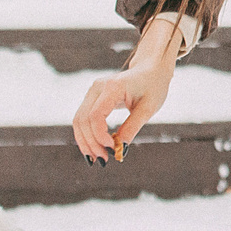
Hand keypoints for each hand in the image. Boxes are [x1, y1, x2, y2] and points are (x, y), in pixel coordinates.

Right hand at [70, 16, 186, 159]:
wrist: (151, 70)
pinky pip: (83, 119)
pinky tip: (94, 149)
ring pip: (78, 121)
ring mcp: (92, 92)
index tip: (113, 150)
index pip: (96, 116)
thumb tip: (121, 151)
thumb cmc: (153, 87)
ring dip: (85, 142)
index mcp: (112, 87)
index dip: (100, 136)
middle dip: (91, 143)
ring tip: (97, 159)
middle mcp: (97, 87)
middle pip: (83, 120)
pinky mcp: (92, 98)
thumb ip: (132, 128)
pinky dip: (86, 135)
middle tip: (104, 161)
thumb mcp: (148, 109)